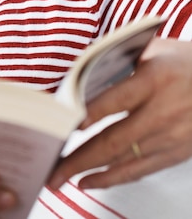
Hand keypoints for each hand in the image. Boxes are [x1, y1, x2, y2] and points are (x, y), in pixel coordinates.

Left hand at [48, 38, 191, 189]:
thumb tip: (81, 74)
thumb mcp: (154, 49)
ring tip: (61, 178)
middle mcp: (163, 111)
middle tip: (52, 168)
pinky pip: (140, 170)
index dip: (88, 114)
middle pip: (114, 138)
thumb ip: (119, 59)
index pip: (115, 100)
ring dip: (89, 170)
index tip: (64, 126)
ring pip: (123, 159)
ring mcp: (171, 136)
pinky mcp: (177, 152)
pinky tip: (90, 181)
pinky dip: (112, 178)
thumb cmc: (185, 62)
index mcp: (155, 79)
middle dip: (78, 156)